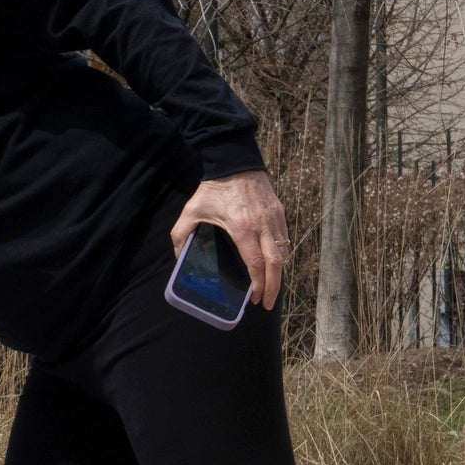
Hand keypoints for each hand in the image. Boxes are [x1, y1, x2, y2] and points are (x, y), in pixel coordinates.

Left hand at [173, 170, 287, 310]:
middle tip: (266, 303)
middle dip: (273, 286)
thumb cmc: (212, 188)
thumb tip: (180, 257)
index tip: (254, 298)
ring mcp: (275, 218)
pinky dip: (281, 256)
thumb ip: (181, 235)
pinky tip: (273, 266)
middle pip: (276, 263)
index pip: (256, 262)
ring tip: (269, 288)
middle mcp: (263, 224)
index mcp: (242, 226)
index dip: (258, 283)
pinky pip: (284, 240)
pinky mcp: (280, 212)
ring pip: (284, 252)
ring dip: (279, 273)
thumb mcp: (191, 211)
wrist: (235, 161)